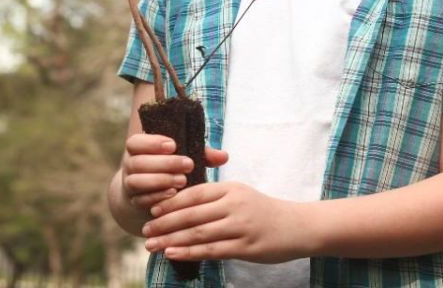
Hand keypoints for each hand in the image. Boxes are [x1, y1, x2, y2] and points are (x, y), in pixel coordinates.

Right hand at [119, 135, 227, 212]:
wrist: (150, 194)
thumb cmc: (173, 170)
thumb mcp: (184, 158)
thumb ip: (202, 155)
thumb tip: (224, 156)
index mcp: (139, 149)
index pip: (135, 142)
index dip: (152, 143)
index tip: (174, 145)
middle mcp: (130, 166)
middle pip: (138, 162)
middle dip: (164, 163)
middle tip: (188, 164)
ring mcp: (130, 185)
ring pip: (136, 181)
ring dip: (160, 181)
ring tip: (182, 181)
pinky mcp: (135, 202)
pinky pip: (141, 200)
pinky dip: (156, 197)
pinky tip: (173, 195)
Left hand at [140, 181, 305, 263]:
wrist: (298, 226)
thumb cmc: (264, 211)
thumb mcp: (241, 194)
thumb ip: (215, 197)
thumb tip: (182, 203)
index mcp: (231, 189)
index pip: (194, 194)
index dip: (170, 202)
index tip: (151, 210)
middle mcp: (234, 205)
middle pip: (192, 214)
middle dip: (164, 223)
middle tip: (144, 230)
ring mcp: (241, 226)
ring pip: (199, 233)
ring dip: (172, 239)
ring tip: (152, 245)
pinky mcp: (246, 247)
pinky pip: (212, 250)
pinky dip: (189, 252)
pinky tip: (173, 254)